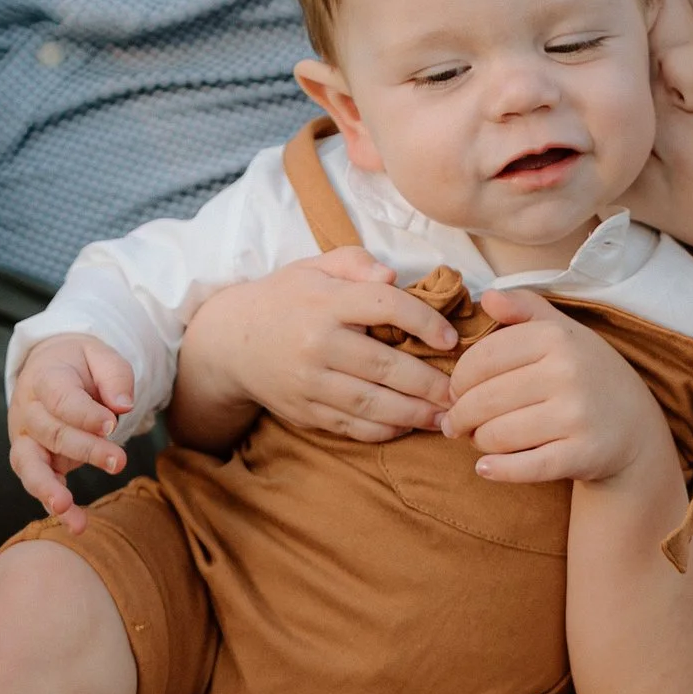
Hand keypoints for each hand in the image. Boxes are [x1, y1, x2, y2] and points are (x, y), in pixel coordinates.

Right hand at [8, 335, 139, 521]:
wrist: (51, 369)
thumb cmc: (82, 366)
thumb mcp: (100, 355)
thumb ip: (114, 375)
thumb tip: (124, 405)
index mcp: (44, 377)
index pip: (60, 398)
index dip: (84, 413)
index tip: (111, 424)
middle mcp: (28, 410)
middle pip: (51, 433)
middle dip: (85, 450)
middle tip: (119, 462)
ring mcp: (25, 438)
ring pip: (29, 464)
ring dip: (48, 488)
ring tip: (67, 509)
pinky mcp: (31, 460)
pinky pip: (37, 484)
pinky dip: (53, 505)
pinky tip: (76, 523)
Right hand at [181, 250, 459, 445]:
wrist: (230, 341)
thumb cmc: (286, 298)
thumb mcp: (315, 266)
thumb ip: (356, 263)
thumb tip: (391, 277)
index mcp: (324, 301)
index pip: (385, 307)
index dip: (424, 322)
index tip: (450, 339)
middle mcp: (316, 344)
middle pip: (384, 365)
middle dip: (429, 382)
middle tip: (462, 390)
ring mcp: (309, 383)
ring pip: (371, 403)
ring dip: (414, 413)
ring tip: (445, 416)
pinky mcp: (304, 411)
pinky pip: (351, 427)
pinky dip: (384, 430)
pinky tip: (408, 426)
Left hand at [441, 291, 678, 489]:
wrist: (636, 428)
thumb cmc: (588, 374)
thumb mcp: (564, 332)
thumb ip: (524, 308)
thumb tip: (485, 297)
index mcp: (556, 337)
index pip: (482, 358)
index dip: (458, 379)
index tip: (455, 392)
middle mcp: (567, 372)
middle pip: (484, 399)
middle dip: (460, 415)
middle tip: (455, 423)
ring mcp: (576, 415)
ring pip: (497, 434)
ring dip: (477, 442)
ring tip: (477, 439)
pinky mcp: (581, 454)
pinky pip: (523, 467)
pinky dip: (496, 470)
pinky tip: (485, 467)